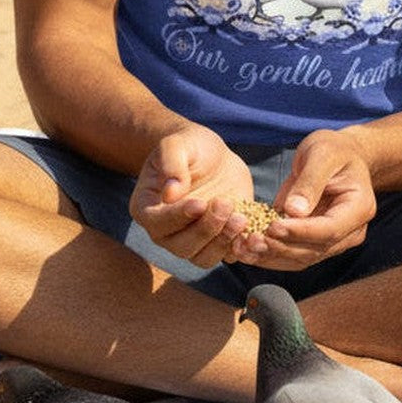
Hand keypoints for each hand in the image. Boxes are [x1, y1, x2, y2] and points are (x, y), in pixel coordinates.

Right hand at [130, 125, 254, 268]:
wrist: (213, 157)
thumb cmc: (189, 147)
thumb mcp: (178, 144)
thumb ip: (171, 163)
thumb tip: (169, 192)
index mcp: (147, 209)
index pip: (158, 222)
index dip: (178, 216)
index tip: (200, 203)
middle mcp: (166, 233)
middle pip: (181, 246)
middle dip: (205, 229)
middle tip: (225, 203)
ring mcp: (192, 241)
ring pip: (203, 257)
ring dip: (223, 242)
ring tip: (241, 218)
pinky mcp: (218, 242)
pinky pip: (227, 255)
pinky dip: (240, 249)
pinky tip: (254, 234)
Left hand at [228, 129, 375, 271]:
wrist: (339, 155)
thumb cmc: (333, 149)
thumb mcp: (322, 154)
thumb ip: (310, 182)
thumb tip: (293, 211)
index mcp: (359, 208)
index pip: (329, 229)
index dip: (301, 232)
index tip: (273, 226)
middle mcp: (351, 231)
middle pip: (315, 250)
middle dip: (281, 247)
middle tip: (251, 240)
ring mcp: (334, 240)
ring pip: (302, 258)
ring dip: (272, 257)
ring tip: (244, 248)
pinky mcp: (315, 243)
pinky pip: (292, 255)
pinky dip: (270, 255)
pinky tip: (247, 250)